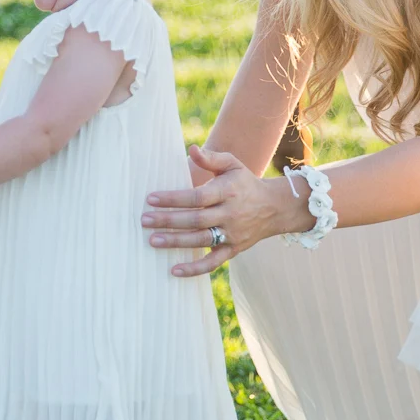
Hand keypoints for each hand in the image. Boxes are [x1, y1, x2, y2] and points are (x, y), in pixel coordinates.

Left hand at [140, 143, 309, 277]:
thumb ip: (211, 158)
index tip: (150, 198)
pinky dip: (194, 269)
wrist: (275, 208)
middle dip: (169, 221)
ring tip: (152, 241)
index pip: (197, 196)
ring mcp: (232, 234)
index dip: (174, 198)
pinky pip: (213, 263)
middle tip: (144, 220)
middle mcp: (230, 214)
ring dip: (176, 242)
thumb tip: (191, 149)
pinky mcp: (233, 250)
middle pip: (196, 220)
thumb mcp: (233, 165)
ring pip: (201, 240)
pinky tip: (174, 270)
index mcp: (228, 191)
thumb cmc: (245, 183)